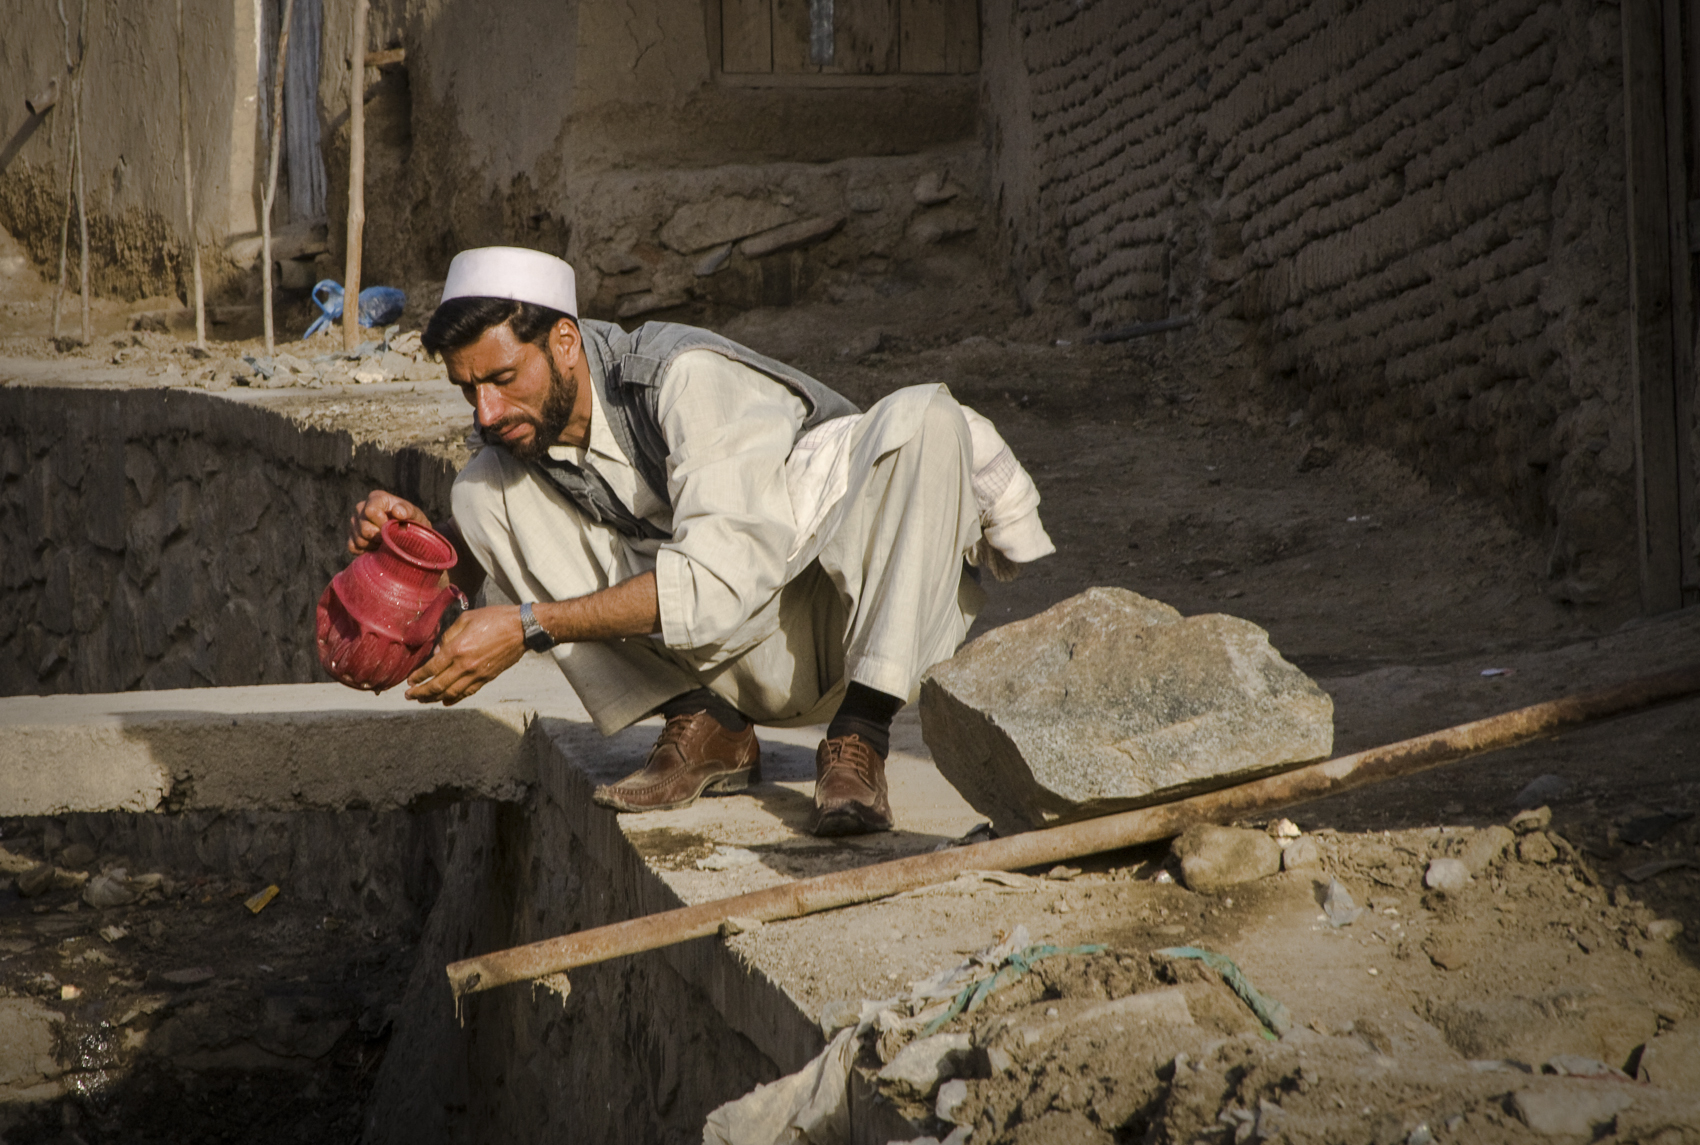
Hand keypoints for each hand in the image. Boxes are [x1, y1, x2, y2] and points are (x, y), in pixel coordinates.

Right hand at [348, 489, 431, 554]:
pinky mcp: (352, 536)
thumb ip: (408, 510)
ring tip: (386, 544)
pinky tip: (377, 548)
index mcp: (376, 498)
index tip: (393, 529)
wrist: (410, 536)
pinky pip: (353, 547)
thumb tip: (397, 512)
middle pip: (363, 527)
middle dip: (379, 537)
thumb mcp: (415, 514)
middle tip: (391, 539)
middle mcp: (361, 507)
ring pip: (358, 539)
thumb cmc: (413, 522)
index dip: (381, 524)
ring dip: (374, 545)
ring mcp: (355, 522)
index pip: (370, 511)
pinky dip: (365, 551)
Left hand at [403, 606, 524, 705]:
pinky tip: (445, 702)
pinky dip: (454, 699)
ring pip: (451, 693)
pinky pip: (467, 693)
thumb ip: (448, 636)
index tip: (409, 681)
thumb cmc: (494, 619)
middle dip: (421, 693)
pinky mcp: (486, 678)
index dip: (418, 677)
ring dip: (434, 699)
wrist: (521, 629)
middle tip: (409, 696)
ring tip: (423, 700)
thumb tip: (437, 652)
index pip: (431, 669)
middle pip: (437, 686)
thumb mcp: (466, 619)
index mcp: (457, 649)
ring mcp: (477, 674)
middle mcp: (465, 666)